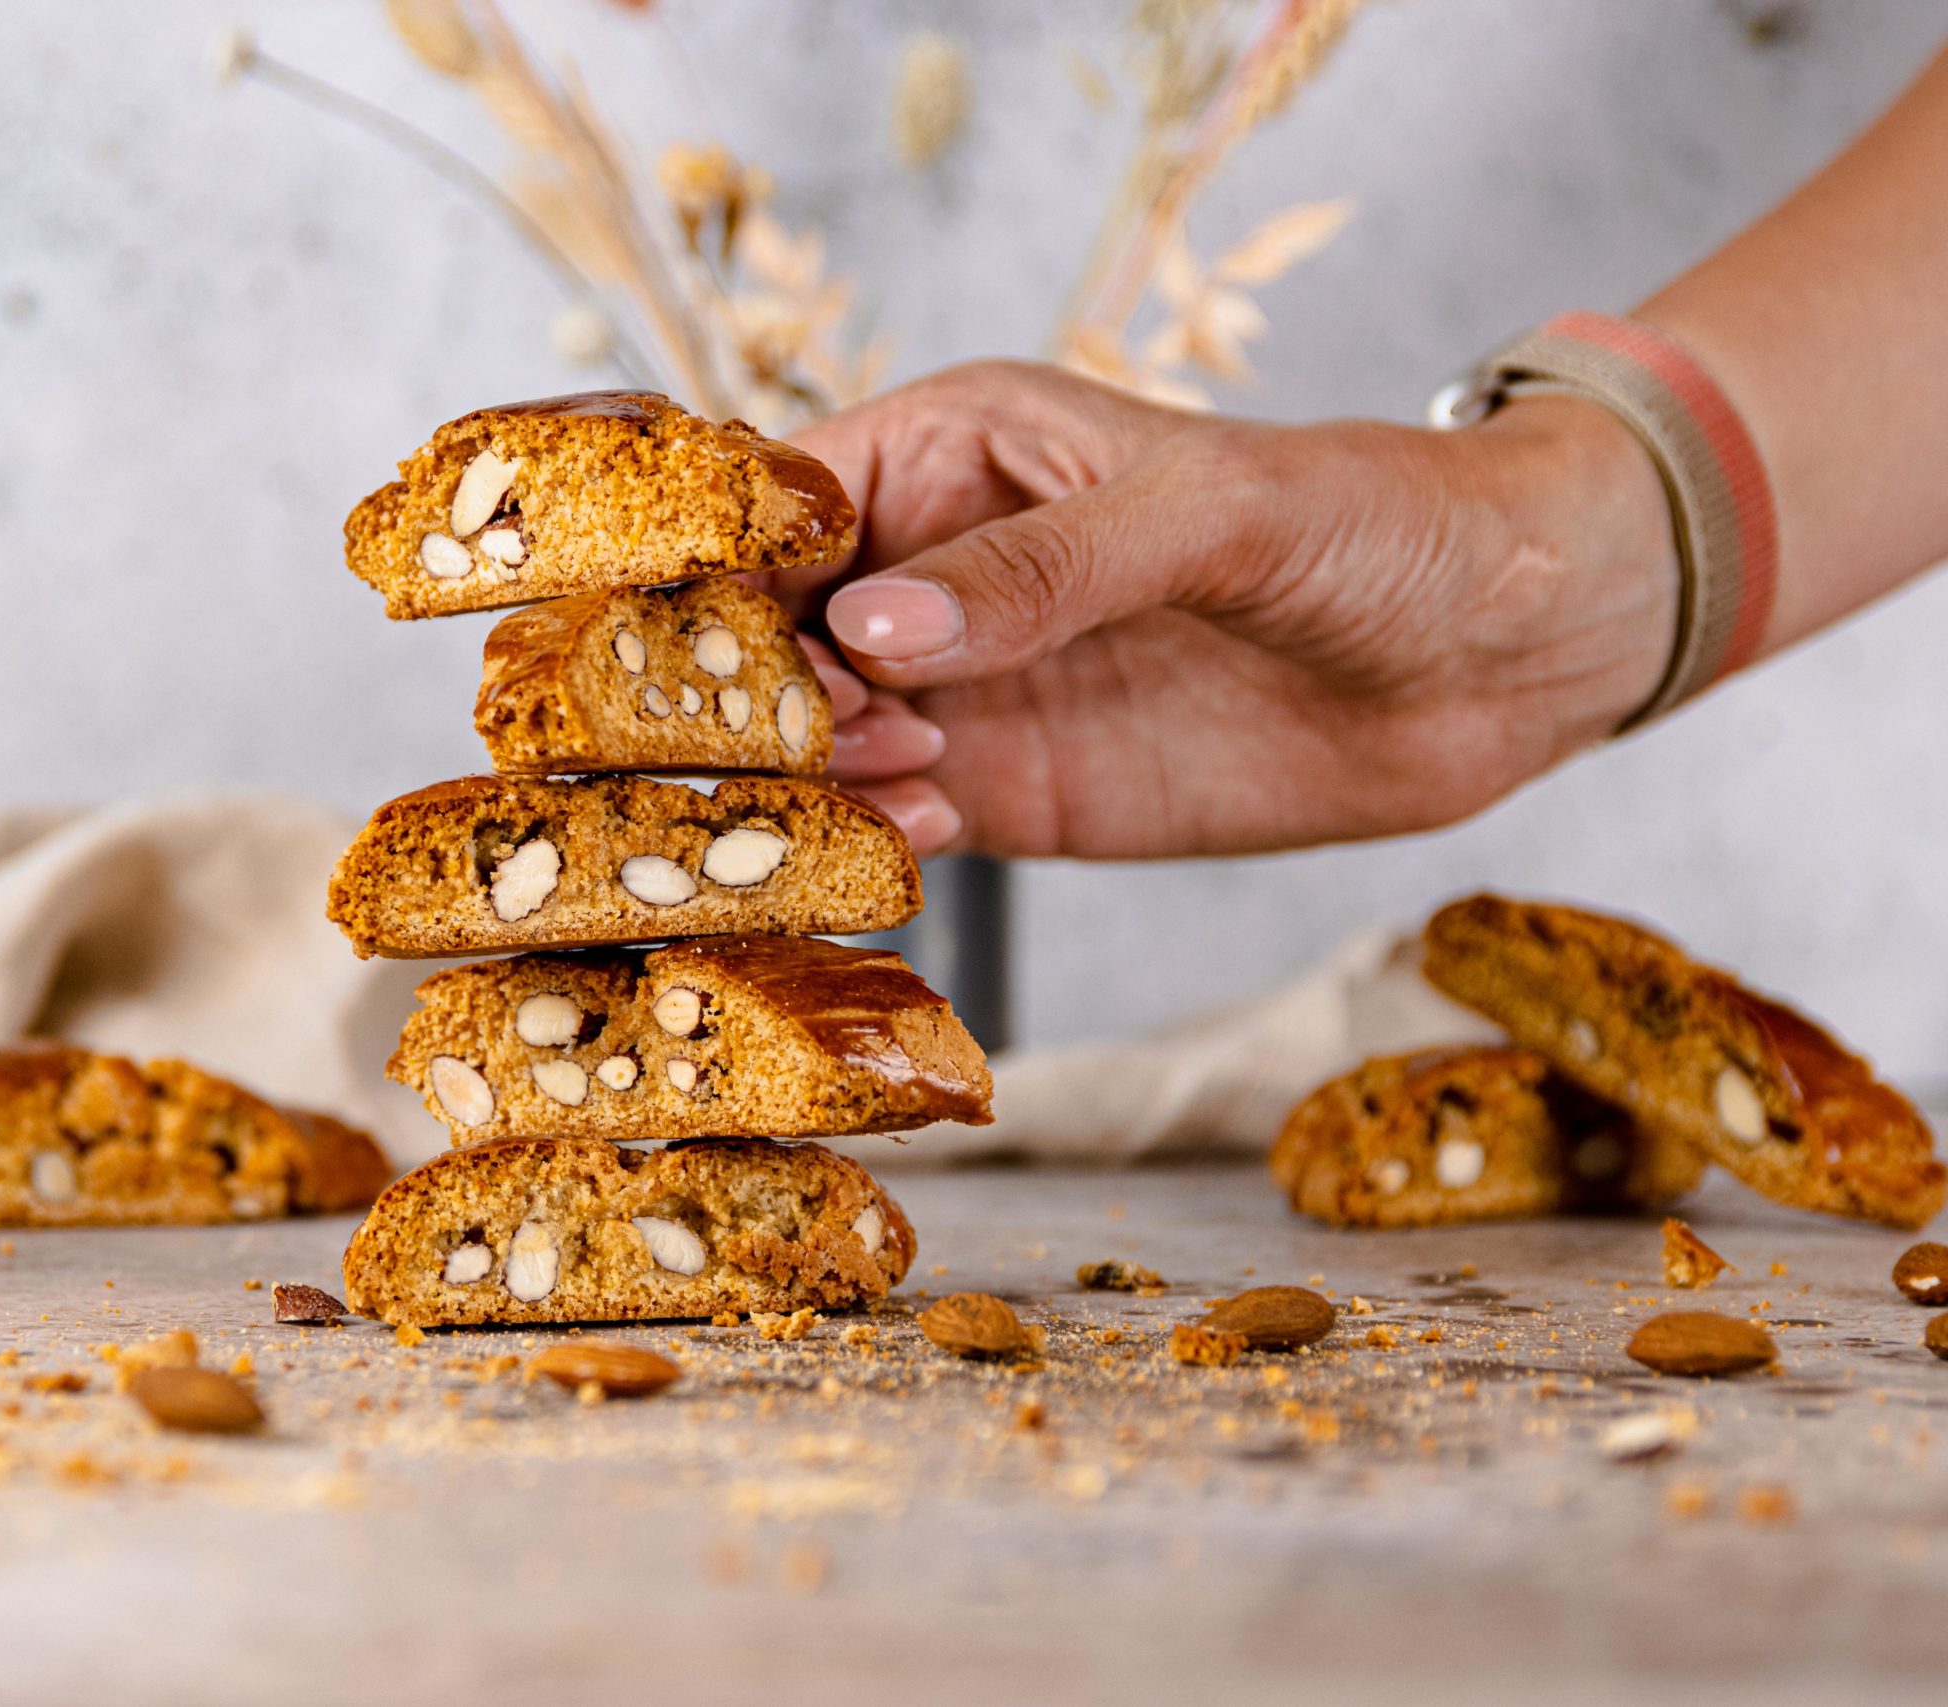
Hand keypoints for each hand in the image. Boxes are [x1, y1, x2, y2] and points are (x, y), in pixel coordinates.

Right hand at [783, 361, 1680, 858]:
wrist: (1502, 655)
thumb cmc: (1373, 524)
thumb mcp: (1211, 515)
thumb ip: (1044, 570)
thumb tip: (877, 628)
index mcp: (949, 447)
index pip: (775, 505)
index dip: (714, 570)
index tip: (683, 645)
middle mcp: (930, 567)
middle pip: (768, 635)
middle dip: (745, 693)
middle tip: (781, 744)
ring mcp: (963, 688)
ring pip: (816, 740)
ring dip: (807, 776)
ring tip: (890, 783)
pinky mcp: (1008, 792)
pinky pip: (896, 820)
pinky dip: (875, 838)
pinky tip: (912, 840)